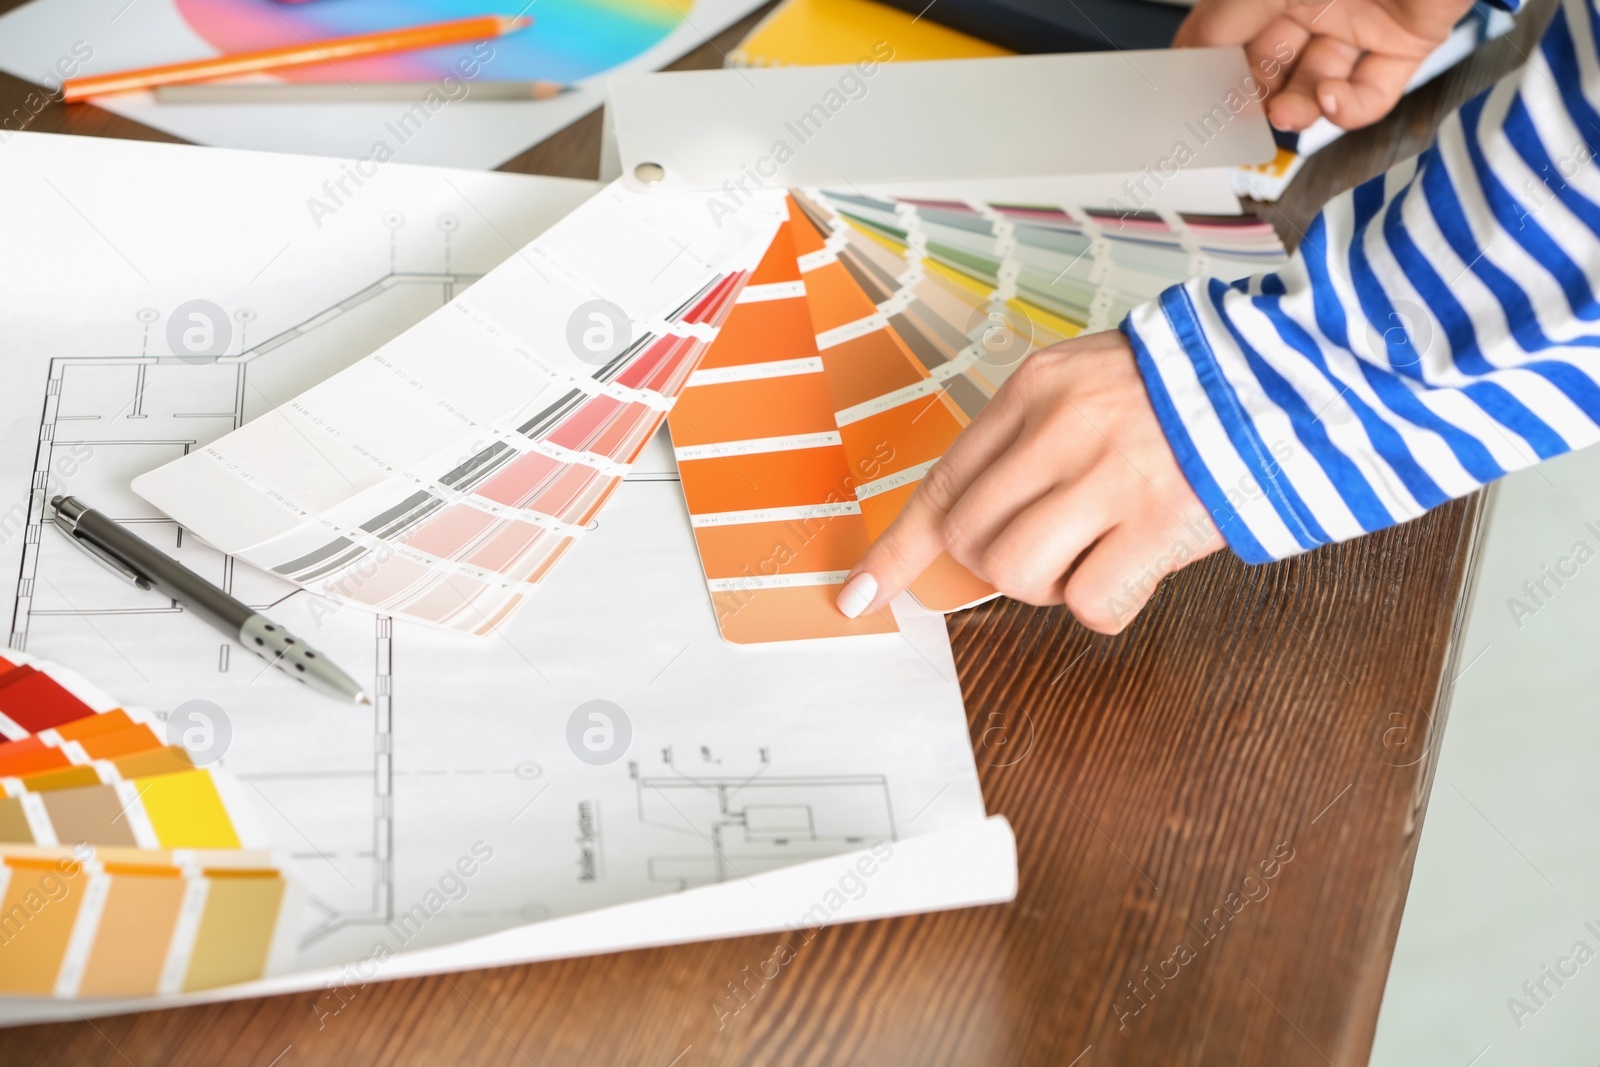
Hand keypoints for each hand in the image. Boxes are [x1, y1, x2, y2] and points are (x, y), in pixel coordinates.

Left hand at [835, 331, 1225, 633]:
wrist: (1283, 376)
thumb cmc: (1180, 390)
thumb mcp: (1084, 382)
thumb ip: (1028, 439)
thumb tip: (976, 520)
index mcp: (1035, 390)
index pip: (942, 484)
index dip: (896, 551)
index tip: (859, 594)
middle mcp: (1062, 429)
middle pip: (971, 540)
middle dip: (997, 564)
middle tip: (1050, 546)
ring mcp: (1110, 476)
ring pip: (1017, 574)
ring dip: (1047, 585)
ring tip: (1095, 551)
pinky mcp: (1160, 522)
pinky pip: (1089, 603)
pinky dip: (1104, 604)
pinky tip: (1135, 568)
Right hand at [1175, 0, 1475, 130]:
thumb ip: (1216, 22)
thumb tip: (1181, 63)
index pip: (1229, 34)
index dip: (1210, 70)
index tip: (1193, 104)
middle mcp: (1318, 0)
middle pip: (1271, 66)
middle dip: (1253, 96)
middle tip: (1240, 117)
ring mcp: (1363, 23)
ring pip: (1317, 84)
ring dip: (1297, 109)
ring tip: (1286, 113)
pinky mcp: (1408, 43)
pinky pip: (1373, 92)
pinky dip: (1349, 108)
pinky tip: (1333, 98)